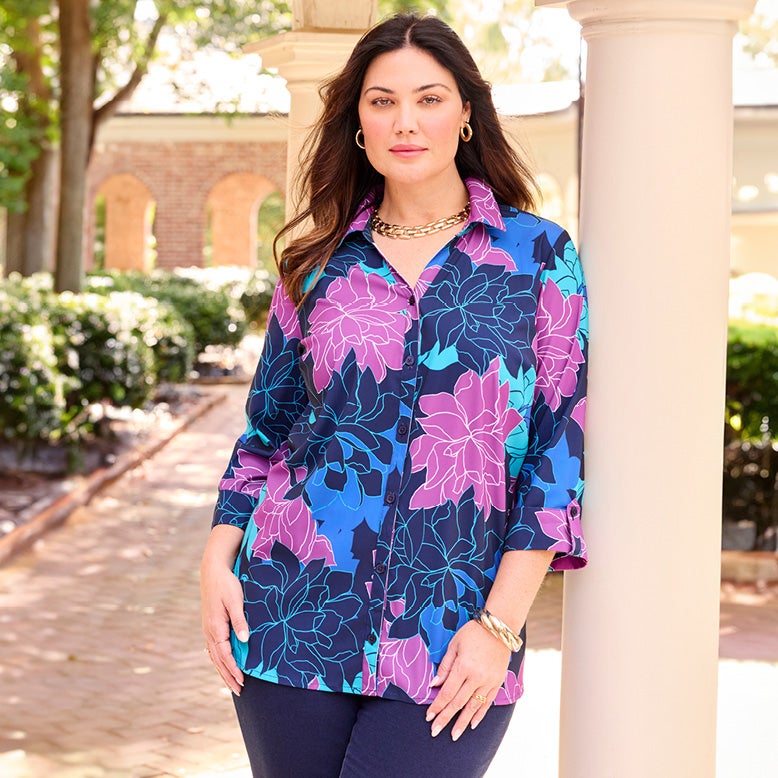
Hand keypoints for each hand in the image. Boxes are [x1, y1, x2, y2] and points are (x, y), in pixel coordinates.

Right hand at [200, 553, 248, 695]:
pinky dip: (219, 660)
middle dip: (228, 676)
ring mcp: (208, 629)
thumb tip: (244, 640)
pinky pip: (214, 648)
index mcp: (215, 627)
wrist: (213, 570)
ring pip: (214, 656)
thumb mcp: (235, 600)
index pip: (225, 655)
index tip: (243, 681)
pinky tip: (224, 664)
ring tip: (233, 683)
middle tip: (239, 691)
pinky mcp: (210, 625)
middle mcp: (209, 631)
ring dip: (223, 670)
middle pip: (218, 660)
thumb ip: (240, 621)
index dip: (234, 669)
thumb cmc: (226, 584)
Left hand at [425, 620, 510, 740]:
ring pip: (473, 706)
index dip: (437, 705)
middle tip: (435, 731)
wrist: (499, 628)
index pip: (448, 692)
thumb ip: (445, 666)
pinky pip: (487, 702)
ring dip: (463, 722)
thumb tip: (434, 685)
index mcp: (463, 667)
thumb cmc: (472, 633)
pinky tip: (473, 724)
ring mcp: (489, 681)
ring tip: (454, 735)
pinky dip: (480, 714)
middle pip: (458, 703)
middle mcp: (476, 677)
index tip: (429, 716)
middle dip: (446, 718)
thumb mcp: (454, 645)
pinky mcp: (497, 682)